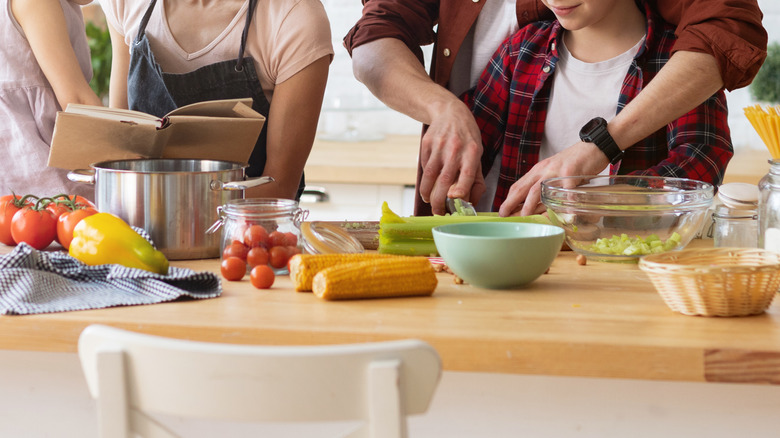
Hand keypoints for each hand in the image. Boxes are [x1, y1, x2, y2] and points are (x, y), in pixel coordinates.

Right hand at [418, 100, 485, 214]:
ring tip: (429, 201)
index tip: (454, 201)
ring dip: (427, 193)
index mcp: (472, 152)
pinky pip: (423, 166)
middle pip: (444, 179)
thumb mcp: (478, 155)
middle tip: (438, 212)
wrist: (450, 112)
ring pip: (429, 175)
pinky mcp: (426, 144)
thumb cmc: (467, 139)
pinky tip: (428, 184)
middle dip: (439, 200)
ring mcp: (439, 146)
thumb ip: (476, 180)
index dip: (460, 190)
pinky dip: (424, 179)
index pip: (467, 175)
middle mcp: (455, 149)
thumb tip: (471, 203)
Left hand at [499, 141, 609, 215]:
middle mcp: (544, 170)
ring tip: (525, 216)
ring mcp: (557, 171)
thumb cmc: (574, 163)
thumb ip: (546, 186)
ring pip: (539, 189)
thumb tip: (536, 207)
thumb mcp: (554, 172)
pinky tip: (564, 214)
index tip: (501, 211)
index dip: (508, 199)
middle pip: (524, 187)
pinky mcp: (571, 171)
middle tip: (504, 215)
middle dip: (511, 202)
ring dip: (530, 204)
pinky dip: (565, 202)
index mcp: (538, 171)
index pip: (519, 185)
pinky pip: (566, 190)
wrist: (594, 146)